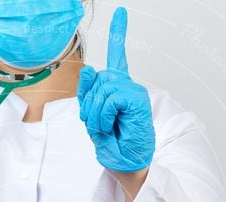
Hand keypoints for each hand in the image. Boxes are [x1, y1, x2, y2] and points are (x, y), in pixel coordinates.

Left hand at [77, 7, 155, 172]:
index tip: (120, 12)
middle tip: (96, 124)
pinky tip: (110, 125)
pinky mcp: (137, 99)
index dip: (118, 33)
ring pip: (102, 87)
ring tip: (104, 127)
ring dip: (95, 112)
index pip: (117, 56)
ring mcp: (133, 92)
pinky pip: (110, 97)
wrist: (126, 163)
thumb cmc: (113, 144)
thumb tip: (88, 68)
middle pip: (96, 78)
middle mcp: (126, 86)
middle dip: (88, 104)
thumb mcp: (92, 118)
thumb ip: (88, 94)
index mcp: (116, 89)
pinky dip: (104, 114)